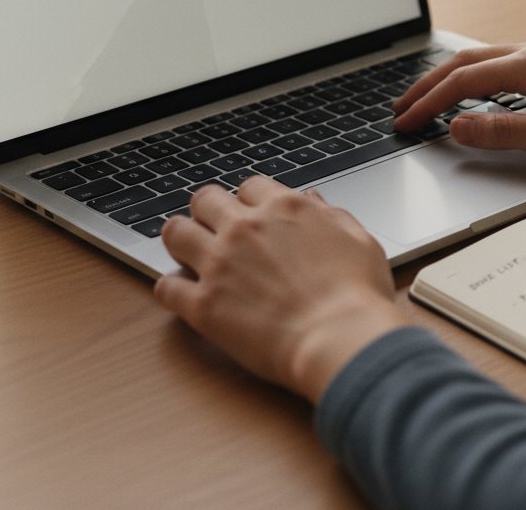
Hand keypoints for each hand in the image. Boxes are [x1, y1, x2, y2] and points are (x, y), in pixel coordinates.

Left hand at [154, 178, 409, 402]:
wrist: (340, 340)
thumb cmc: (358, 297)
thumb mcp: (360, 241)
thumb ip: (332, 216)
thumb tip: (314, 202)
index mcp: (284, 209)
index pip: (250, 186)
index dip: (250, 202)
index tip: (253, 218)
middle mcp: (245, 228)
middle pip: (204, 199)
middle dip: (208, 212)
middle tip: (215, 231)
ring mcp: (219, 264)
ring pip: (174, 232)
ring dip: (180, 241)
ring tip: (188, 256)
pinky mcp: (203, 304)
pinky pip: (166, 287)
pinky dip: (170, 290)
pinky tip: (182, 296)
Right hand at [393, 38, 525, 164]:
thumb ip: (506, 132)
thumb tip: (458, 127)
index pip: (463, 81)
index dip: (428, 103)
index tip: (404, 123)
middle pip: (466, 61)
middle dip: (429, 85)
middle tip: (400, 109)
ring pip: (485, 58)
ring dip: (451, 78)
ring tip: (427, 100)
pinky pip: (505, 62)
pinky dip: (477, 76)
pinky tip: (476, 92)